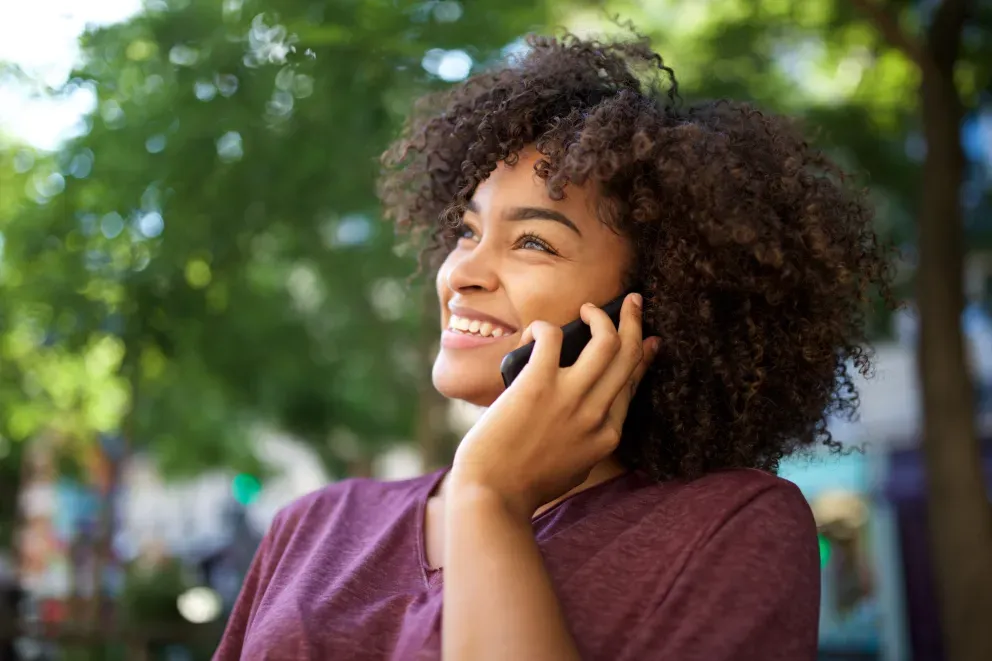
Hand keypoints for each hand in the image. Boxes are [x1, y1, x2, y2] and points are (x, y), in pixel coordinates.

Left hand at [449, 292, 660, 519]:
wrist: (492, 495)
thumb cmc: (525, 485)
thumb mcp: (575, 466)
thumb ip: (590, 440)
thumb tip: (593, 412)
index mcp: (607, 435)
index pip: (632, 383)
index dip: (642, 355)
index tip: (647, 338)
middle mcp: (596, 414)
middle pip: (628, 356)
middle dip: (634, 322)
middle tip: (632, 302)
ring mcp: (570, 398)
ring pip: (606, 341)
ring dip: (601, 316)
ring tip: (589, 309)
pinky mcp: (537, 384)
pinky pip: (553, 337)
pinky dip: (546, 327)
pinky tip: (536, 332)